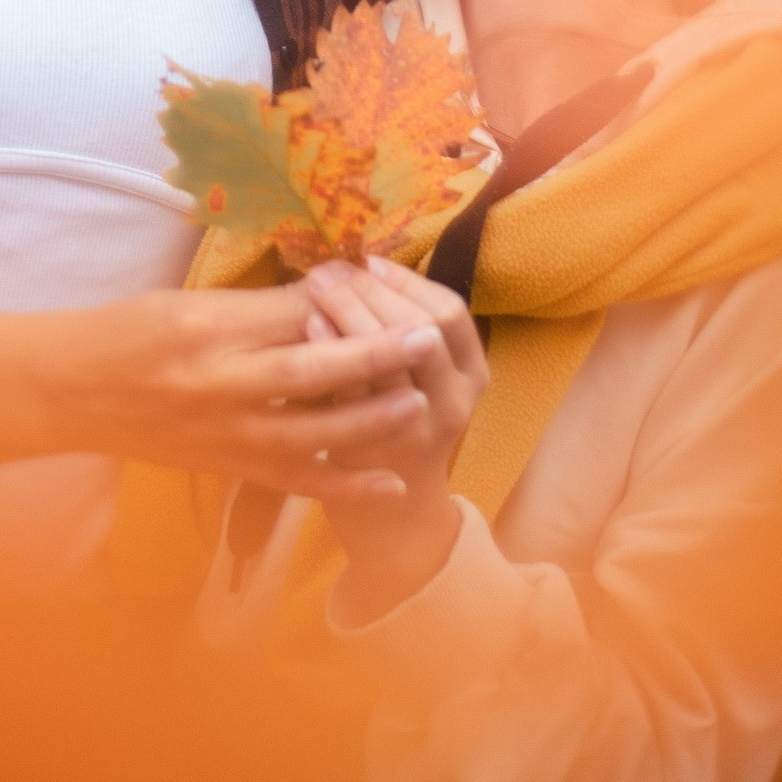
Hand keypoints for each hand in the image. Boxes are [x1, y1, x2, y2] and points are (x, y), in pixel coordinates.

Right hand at [0, 285, 441, 505]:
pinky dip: (345, 485)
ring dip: (371, 420)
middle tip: (425, 337)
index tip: (386, 281)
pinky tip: (388, 481)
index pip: (292, 311)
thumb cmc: (129, 332)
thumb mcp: (188, 300)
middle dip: (374, 353)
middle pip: (312, 368)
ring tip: (419, 403)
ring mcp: (228, 432)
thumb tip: (325, 293)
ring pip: (314, 432)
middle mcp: (221, 382)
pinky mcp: (231, 467)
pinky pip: (296, 481)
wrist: (74, 391)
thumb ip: (255, 305)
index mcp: (211, 328)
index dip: (344, 298)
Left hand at [300, 255, 487, 619]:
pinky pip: (350, 393)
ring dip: (351, 311)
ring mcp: (414, 433)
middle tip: (333, 266)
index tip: (369, 260)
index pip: (449, 312)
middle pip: (419, 328)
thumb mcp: (426, 380)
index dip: (408, 281)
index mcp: (473, 377)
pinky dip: (330, 349)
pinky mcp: (372, 456)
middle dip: (373, 290)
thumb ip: (406, 330)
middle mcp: (453, 404)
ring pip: (387, 358)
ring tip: (318, 284)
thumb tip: (363, 261)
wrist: (395, 521)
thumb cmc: (403, 428)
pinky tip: (308, 324)